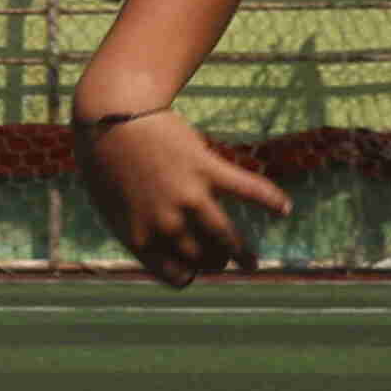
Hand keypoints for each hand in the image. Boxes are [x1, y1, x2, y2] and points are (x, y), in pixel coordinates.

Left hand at [76, 105, 289, 286]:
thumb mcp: (111, 207)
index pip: (175, 274)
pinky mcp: (207, 168)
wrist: (110, 116)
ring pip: (226, 237)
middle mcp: (166, 223)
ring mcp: (188, 197)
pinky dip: (270, 199)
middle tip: (223, 261)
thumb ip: (136, 232)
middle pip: (202, 257)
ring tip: (252, 264)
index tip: (195, 270)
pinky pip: (247, 190)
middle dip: (215, 262)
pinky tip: (284, 208)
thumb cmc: (105, 162)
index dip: (188, 274)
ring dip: (242, 254)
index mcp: (139, 237)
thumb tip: (164, 253)